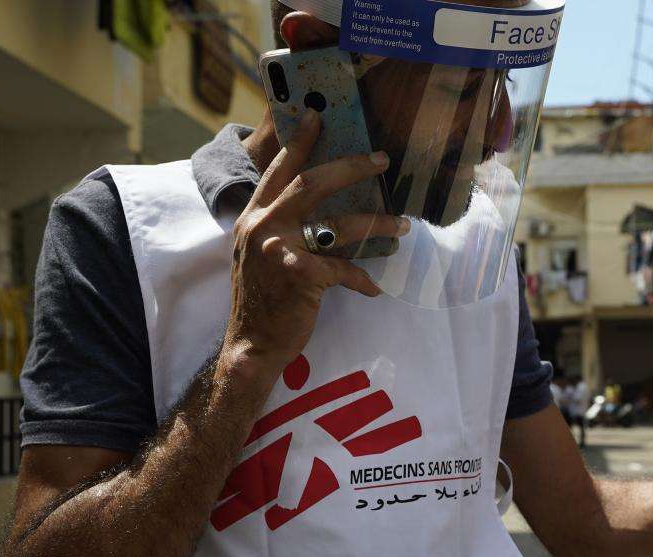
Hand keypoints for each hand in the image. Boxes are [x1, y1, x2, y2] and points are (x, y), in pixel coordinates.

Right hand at [225, 110, 409, 373]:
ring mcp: (280, 250)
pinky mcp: (300, 276)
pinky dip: (363, 280)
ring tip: (401, 224)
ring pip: (339, 224)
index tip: (318, 117)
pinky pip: (344, 270)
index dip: (300, 143)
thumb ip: (280, 228)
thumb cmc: (264, 299)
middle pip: (312, 183)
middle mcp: (263, 226)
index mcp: (254, 216)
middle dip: (351, 167)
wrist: (251, 344)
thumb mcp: (261, 254)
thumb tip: (322, 211)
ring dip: (376, 223)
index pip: (279, 171)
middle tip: (381, 159)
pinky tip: (375, 289)